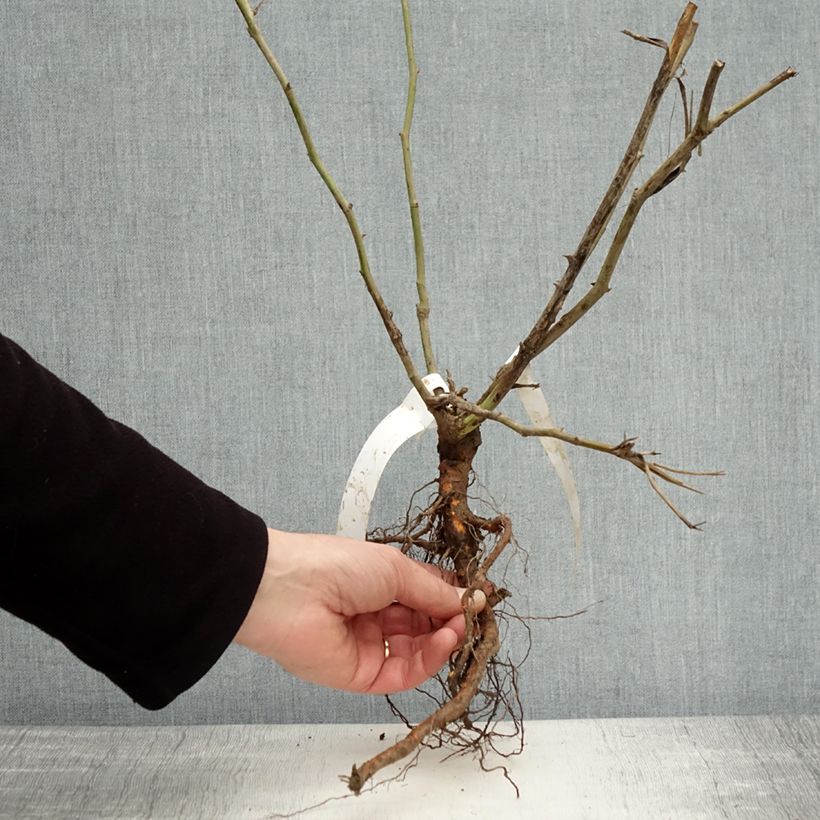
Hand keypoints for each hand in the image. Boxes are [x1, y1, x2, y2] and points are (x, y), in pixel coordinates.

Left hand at [234, 528, 484, 693]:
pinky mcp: (363, 676)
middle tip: (476, 615)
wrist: (287, 592)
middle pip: (425, 625)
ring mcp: (370, 646)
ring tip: (460, 627)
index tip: (480, 598)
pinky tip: (445, 640)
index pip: (425, 595)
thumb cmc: (338, 566)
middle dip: (452, 620)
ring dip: (445, 640)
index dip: (452, 597)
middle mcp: (377, 615)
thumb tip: (470, 600)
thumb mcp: (395, 569)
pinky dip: (430, 659)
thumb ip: (434, 590)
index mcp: (380, 584)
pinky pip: (404, 672)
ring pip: (419, 651)